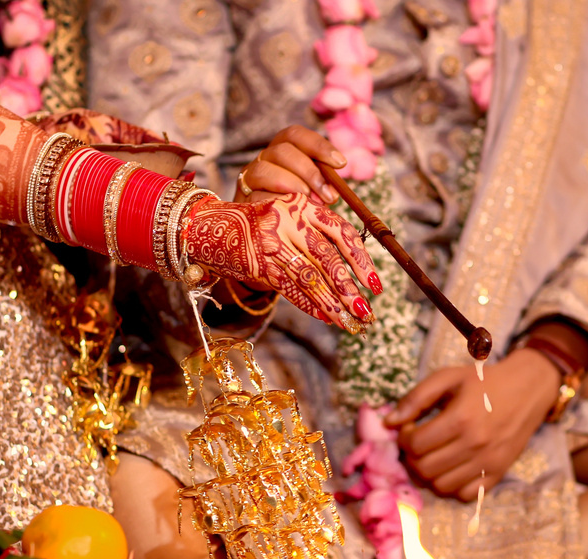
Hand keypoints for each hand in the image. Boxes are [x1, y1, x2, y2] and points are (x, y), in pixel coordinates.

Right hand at [183, 193, 379, 330]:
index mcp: (303, 206)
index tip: (377, 285)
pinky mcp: (259, 264)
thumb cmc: (261, 224)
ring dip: (332, 304)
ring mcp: (273, 243)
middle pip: (328, 259)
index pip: (342, 233)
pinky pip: (289, 288)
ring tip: (349, 322)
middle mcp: (290, 221)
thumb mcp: (290, 217)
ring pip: (309, 278)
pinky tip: (325, 318)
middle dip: (349, 289)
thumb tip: (353, 271)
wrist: (210, 225)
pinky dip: (309, 305)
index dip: (362, 261)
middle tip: (367, 312)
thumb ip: (317, 235)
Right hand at [235, 126, 345, 204]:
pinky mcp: (241, 200)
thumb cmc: (292, 210)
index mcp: (281, 152)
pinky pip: (256, 196)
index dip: (318, 145)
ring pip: (265, 170)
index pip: (294, 135)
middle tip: (329, 195)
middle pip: (283, 151)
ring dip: (292, 184)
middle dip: (310, 171)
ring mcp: (249, 178)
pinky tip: (290, 212)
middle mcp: (263, 159)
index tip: (341, 164)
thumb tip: (334, 192)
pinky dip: (276, 202)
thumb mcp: (310, 195)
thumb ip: (321, 189)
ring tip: (308, 201)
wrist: (261, 233)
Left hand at [384, 348, 562, 500]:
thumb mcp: (448, 378)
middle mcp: (475, 445)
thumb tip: (388, 422)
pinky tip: (451, 467)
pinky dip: (452, 486)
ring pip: (441, 486)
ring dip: (429, 473)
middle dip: (412, 457)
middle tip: (418, 444)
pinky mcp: (498, 473)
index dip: (404, 438)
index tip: (410, 429)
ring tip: (433, 455)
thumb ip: (415, 398)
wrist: (528, 389)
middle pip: (424, 469)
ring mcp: (488, 462)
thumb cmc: (484, 381)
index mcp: (460, 419)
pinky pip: (465, 495)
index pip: (415, 444)